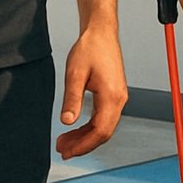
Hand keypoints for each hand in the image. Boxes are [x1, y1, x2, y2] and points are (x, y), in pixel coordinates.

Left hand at [54, 25, 127, 158]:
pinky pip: (104, 118)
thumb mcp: (75, 73)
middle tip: (62, 150)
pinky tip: (76, 128)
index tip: (67, 151)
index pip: (100, 131)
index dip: (83, 145)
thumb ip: (72, 99)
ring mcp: (118, 97)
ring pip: (104, 127)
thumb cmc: (90, 48)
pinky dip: (90, 127)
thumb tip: (66, 121)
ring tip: (65, 141)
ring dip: (85, 137)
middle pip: (104, 133)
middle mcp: (119, 99)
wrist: (101, 32)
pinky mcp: (114, 94)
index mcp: (112, 95)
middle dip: (83, 145)